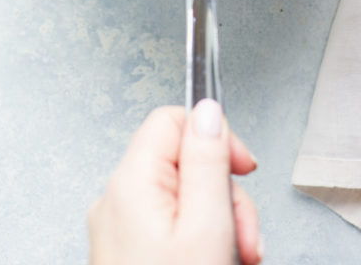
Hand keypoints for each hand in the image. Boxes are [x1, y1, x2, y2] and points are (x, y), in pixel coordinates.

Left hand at [88, 100, 262, 264]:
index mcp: (131, 181)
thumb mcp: (206, 226)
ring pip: (181, 196)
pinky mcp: (127, 251)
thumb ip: (207, 162)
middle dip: (223, 192)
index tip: (242, 167)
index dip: (215, 137)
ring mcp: (119, 227)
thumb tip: (208, 111)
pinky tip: (214, 259)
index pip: (173, 118)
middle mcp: (117, 198)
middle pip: (182, 161)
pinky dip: (197, 239)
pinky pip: (169, 224)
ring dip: (216, 221)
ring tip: (235, 255)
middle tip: (243, 234)